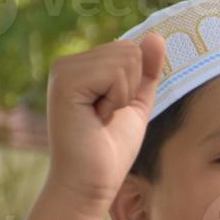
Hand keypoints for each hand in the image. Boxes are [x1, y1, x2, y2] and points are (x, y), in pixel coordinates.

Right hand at [43, 34, 165, 206]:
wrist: (91, 182)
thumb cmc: (110, 149)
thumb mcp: (136, 103)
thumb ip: (146, 71)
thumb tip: (156, 37)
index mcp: (80, 67)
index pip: (130, 49)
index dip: (134, 85)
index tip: (111, 112)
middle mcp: (67, 63)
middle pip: (129, 50)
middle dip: (131, 87)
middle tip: (106, 116)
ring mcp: (63, 70)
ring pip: (126, 59)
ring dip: (123, 95)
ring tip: (100, 118)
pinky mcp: (66, 81)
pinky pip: (116, 73)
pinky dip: (117, 99)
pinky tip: (96, 117)